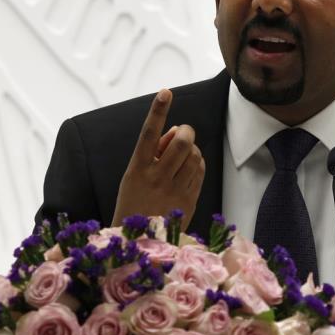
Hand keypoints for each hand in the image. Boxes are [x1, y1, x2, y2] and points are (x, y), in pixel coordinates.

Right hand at [112, 89, 204, 228]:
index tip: (165, 91)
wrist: (139, 242)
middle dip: (187, 132)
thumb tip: (178, 130)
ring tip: (182, 157)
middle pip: (183, 142)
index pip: (149, 133)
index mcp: (137, 168)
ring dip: (192, 149)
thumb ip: (153, 152)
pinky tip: (187, 170)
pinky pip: (200, 171)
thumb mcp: (133, 176)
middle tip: (183, 134)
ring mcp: (174, 190)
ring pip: (195, 155)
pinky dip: (197, 164)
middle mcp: (156, 177)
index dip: (158, 110)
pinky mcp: (188, 201)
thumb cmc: (134, 202)